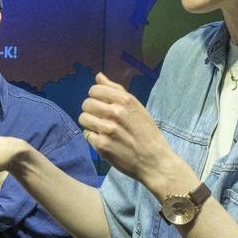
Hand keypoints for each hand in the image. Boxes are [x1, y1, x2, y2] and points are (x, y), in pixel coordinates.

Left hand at [78, 72, 177, 187]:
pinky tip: (105, 140)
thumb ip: (116, 90)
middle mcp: (115, 112)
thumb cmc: (146, 132)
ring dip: (90, 123)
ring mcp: (107, 129)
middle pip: (86, 103)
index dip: (96, 97)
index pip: (94, 90)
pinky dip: (93, 137)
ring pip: (83, 118)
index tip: (102, 104)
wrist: (154, 160)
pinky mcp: (101, 145)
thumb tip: (98, 76)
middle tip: (102, 119)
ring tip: (102, 129)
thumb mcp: (136, 107)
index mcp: (125, 100)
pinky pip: (86, 134)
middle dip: (92, 110)